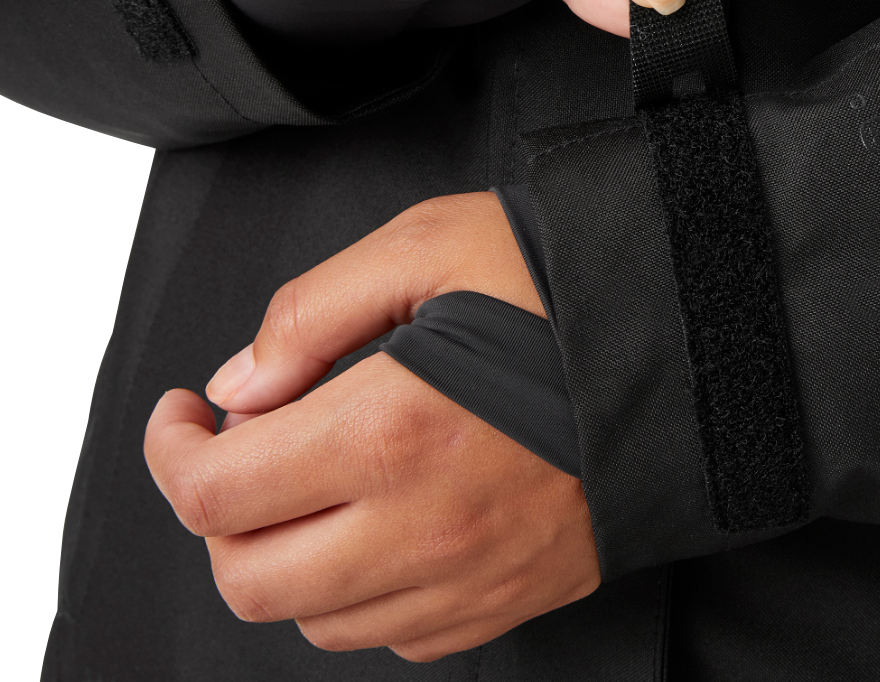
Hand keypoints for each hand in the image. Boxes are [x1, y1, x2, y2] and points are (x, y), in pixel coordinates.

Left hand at [144, 194, 598, 661]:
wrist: (706, 343)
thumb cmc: (579, 286)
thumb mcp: (436, 242)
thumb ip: (316, 309)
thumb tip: (241, 385)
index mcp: (393, 429)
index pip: (217, 493)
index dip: (173, 452)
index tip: (185, 417)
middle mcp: (425, 525)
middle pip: (250, 580)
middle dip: (221, 517)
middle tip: (243, 453)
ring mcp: (473, 577)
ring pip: (318, 621)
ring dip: (289, 557)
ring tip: (320, 485)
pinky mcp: (515, 596)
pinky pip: (399, 637)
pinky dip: (365, 592)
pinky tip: (389, 521)